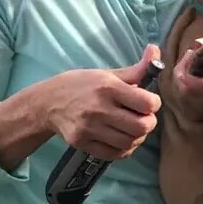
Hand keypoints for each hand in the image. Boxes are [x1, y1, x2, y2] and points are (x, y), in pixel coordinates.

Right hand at [41, 44, 163, 160]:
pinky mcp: (83, 144)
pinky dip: (125, 149)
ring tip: (133, 128)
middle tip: (143, 118)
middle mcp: (99, 109)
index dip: (154, 103)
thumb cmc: (81, 85)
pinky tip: (122, 138)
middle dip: (149, 123)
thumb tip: (155, 49)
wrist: (47, 103)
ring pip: (130, 142)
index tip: (149, 102)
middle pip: (142, 127)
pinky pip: (115, 154)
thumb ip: (135, 69)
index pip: (148, 103)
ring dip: (138, 137)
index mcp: (108, 88)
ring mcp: (89, 129)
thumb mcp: (107, 74)